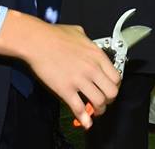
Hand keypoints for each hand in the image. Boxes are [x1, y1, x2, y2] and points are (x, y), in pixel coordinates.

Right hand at [0, 11, 120, 127]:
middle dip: (109, 100)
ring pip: (99, 102)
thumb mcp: (79, 32)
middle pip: (112, 92)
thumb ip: (87, 40)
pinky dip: (84, 118)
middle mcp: (92, 68)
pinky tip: (85, 122)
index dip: (115, 86)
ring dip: (98, 110)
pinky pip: (79, 108)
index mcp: (97, 55)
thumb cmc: (54, 35)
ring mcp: (79, 80)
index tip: (110, 89)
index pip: (116, 77)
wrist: (37, 41)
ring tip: (94, 110)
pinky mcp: (65, 89)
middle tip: (104, 101)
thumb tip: (87, 41)